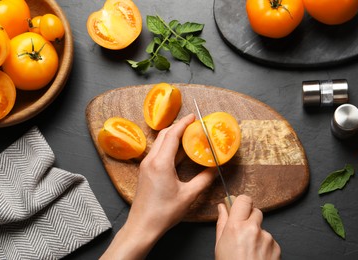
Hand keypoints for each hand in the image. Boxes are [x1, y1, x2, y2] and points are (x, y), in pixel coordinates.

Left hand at [101, 114, 216, 259]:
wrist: (142, 226)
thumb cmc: (164, 213)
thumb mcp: (188, 196)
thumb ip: (204, 180)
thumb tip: (215, 169)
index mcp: (161, 163)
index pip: (172, 135)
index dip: (183, 123)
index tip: (194, 116)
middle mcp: (151, 160)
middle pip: (164, 135)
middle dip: (178, 126)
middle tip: (193, 124)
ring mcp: (146, 165)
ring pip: (159, 143)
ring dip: (173, 136)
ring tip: (188, 135)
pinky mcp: (145, 171)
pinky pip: (157, 152)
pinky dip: (168, 147)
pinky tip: (179, 152)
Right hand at [215, 195, 280, 259]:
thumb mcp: (219, 245)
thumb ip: (222, 223)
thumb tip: (221, 207)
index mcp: (236, 226)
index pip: (244, 200)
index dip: (241, 203)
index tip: (238, 208)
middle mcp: (253, 229)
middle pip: (255, 211)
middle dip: (249, 218)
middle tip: (242, 233)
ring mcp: (267, 238)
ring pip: (262, 227)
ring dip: (257, 234)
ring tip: (249, 251)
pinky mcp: (277, 247)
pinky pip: (270, 240)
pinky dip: (265, 246)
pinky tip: (257, 257)